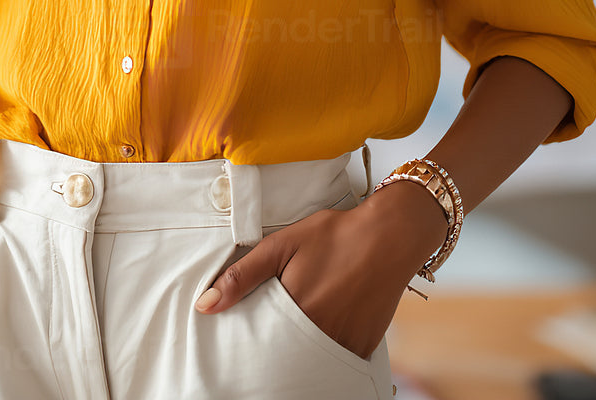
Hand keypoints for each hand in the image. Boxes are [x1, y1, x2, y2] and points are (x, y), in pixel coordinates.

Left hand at [192, 180, 448, 361]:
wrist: (391, 234)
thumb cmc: (334, 235)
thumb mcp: (281, 245)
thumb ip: (241, 276)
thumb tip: (204, 306)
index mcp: (297, 311)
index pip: (260, 344)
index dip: (249, 343)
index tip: (242, 338)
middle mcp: (323, 334)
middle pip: (286, 357)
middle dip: (274, 350)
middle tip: (270, 333)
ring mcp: (346, 343)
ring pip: (312, 361)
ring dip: (299, 351)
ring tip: (296, 329)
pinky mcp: (365, 345)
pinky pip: (337, 358)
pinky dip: (325, 350)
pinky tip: (321, 329)